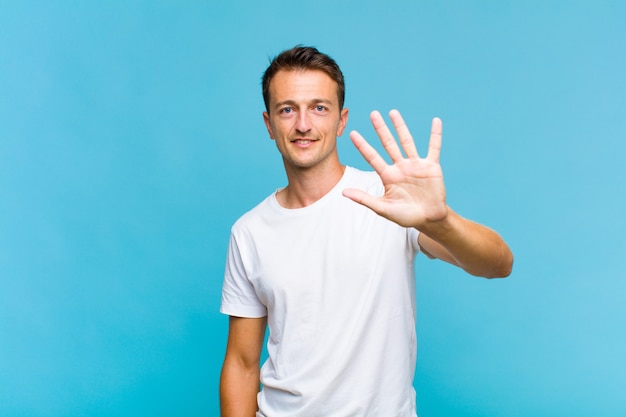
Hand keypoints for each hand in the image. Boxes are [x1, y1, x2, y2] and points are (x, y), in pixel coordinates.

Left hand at [342, 110, 447, 228]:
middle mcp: (400, 167)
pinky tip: (436, 121)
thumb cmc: (405, 216)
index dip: (363, 146)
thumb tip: (343, 192)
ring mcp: (416, 165)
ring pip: (407, 141)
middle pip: (388, 144)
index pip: (372, 157)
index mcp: (388, 176)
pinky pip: (434, 147)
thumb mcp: (383, 208)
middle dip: (380, 129)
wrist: (428, 220)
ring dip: (400, 127)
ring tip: (393, 112)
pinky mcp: (431, 166)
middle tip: (373, 114)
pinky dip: (435, 135)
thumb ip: (364, 199)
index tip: (352, 133)